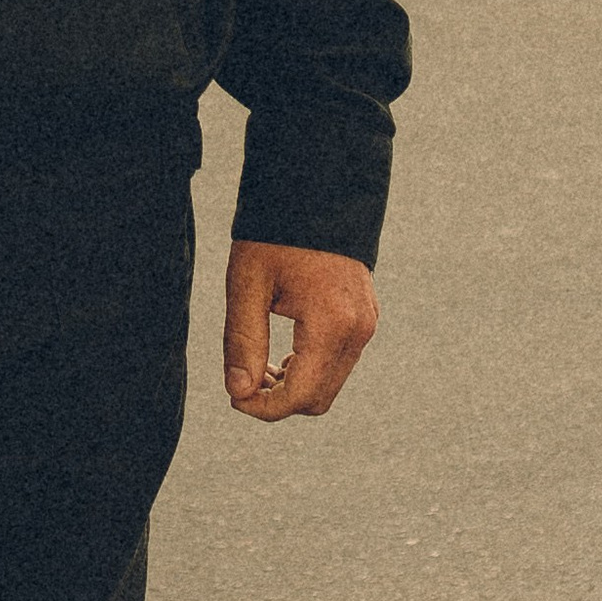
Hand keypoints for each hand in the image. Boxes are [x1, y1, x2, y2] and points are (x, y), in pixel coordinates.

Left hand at [223, 239, 376, 420]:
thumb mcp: (248, 283)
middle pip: (318, 399)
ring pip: (330, 384)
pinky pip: (340, 363)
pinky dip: (310, 369)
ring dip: (294, 386)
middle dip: (278, 400)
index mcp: (331, 323)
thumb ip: (243, 341)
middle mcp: (358, 330)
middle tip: (243, 380)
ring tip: (259, 363)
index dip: (264, 408)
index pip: (300, 396)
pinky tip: (283, 352)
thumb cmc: (276, 235)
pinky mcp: (366, 319)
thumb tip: (238, 392)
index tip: (234, 397)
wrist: (316, 192)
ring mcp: (366, 325)